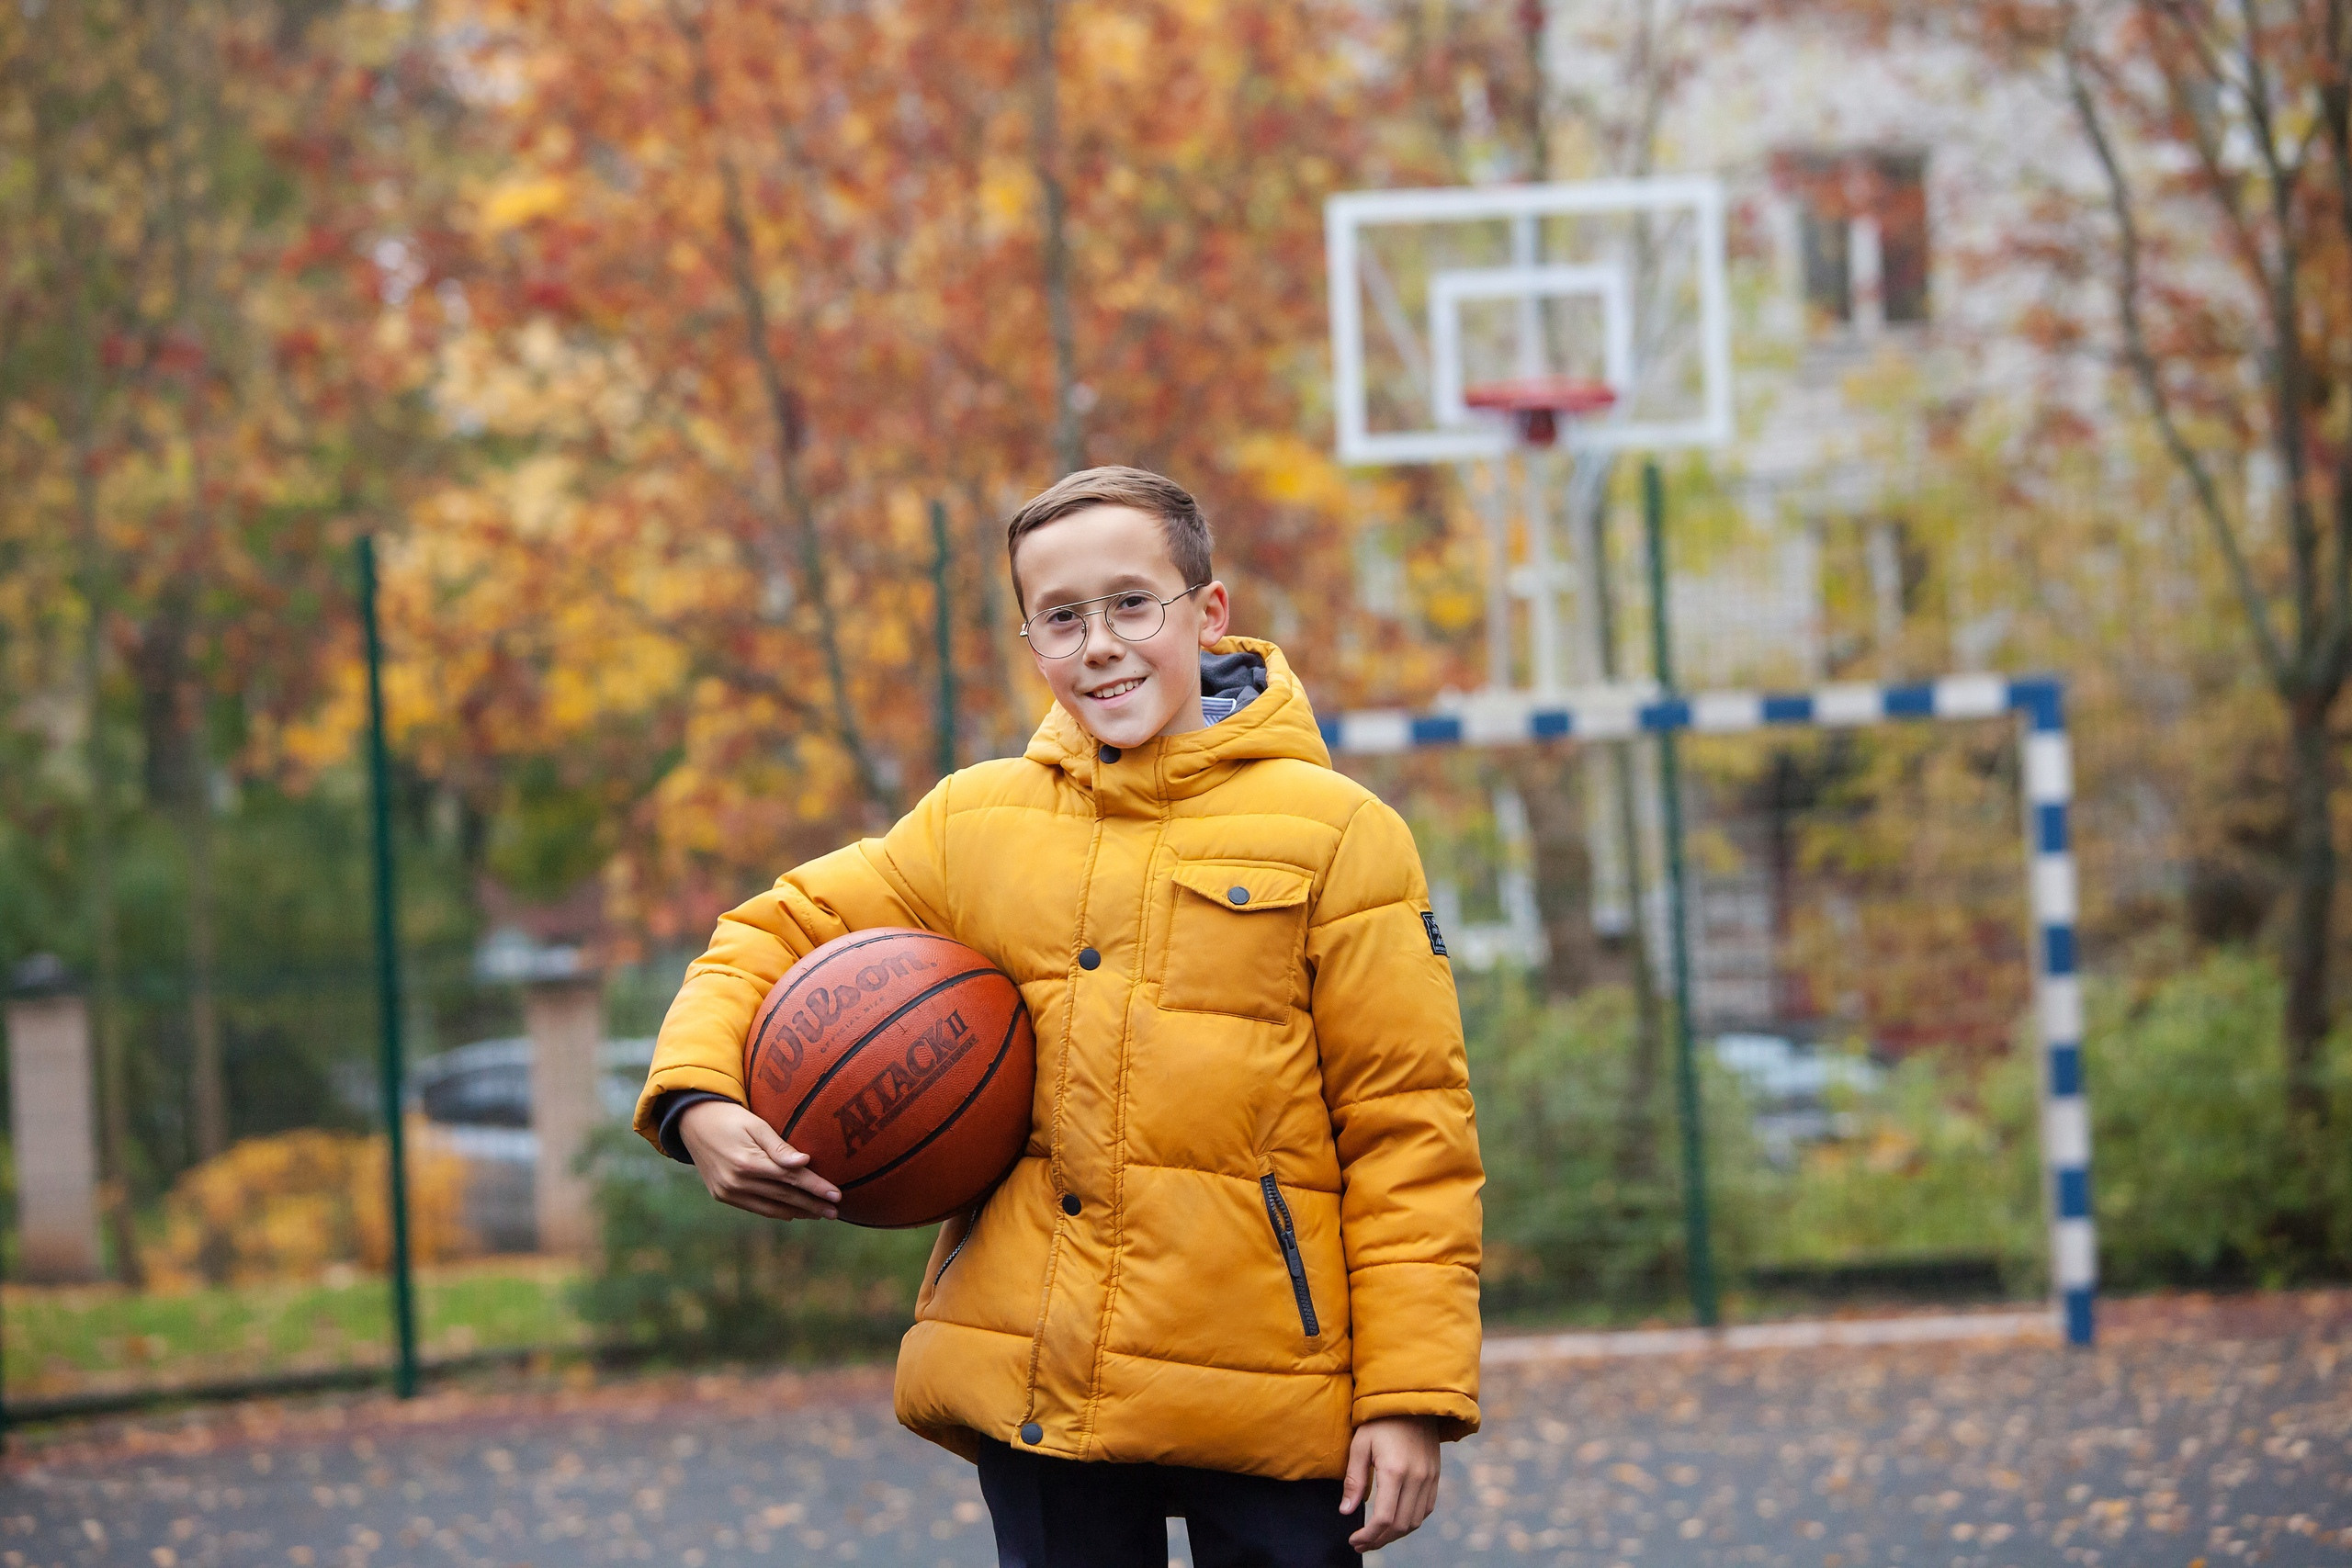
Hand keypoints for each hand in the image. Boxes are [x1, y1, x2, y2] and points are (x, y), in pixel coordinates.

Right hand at [677, 1099, 840, 1220]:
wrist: (692, 1123)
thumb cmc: (731, 1118)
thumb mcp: (756, 1125)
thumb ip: (780, 1147)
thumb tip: (805, 1162)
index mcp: (748, 1162)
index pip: (791, 1178)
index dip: (816, 1188)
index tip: (837, 1195)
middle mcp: (738, 1182)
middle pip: (784, 1196)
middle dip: (812, 1205)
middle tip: (835, 1212)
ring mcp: (729, 1192)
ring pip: (771, 1208)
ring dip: (798, 1212)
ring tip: (820, 1215)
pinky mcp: (723, 1195)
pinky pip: (756, 1208)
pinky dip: (776, 1212)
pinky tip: (793, 1213)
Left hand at [1341, 1415, 1441, 1550]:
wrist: (1412, 1400)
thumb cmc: (1380, 1420)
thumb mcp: (1360, 1444)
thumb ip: (1354, 1480)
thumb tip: (1346, 1511)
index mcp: (1394, 1470)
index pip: (1384, 1518)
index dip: (1368, 1536)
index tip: (1354, 1540)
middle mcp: (1416, 1478)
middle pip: (1400, 1525)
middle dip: (1379, 1540)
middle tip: (1360, 1543)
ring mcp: (1429, 1478)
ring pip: (1415, 1521)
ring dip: (1395, 1534)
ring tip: (1376, 1536)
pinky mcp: (1435, 1476)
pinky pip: (1426, 1509)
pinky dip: (1410, 1521)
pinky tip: (1395, 1521)